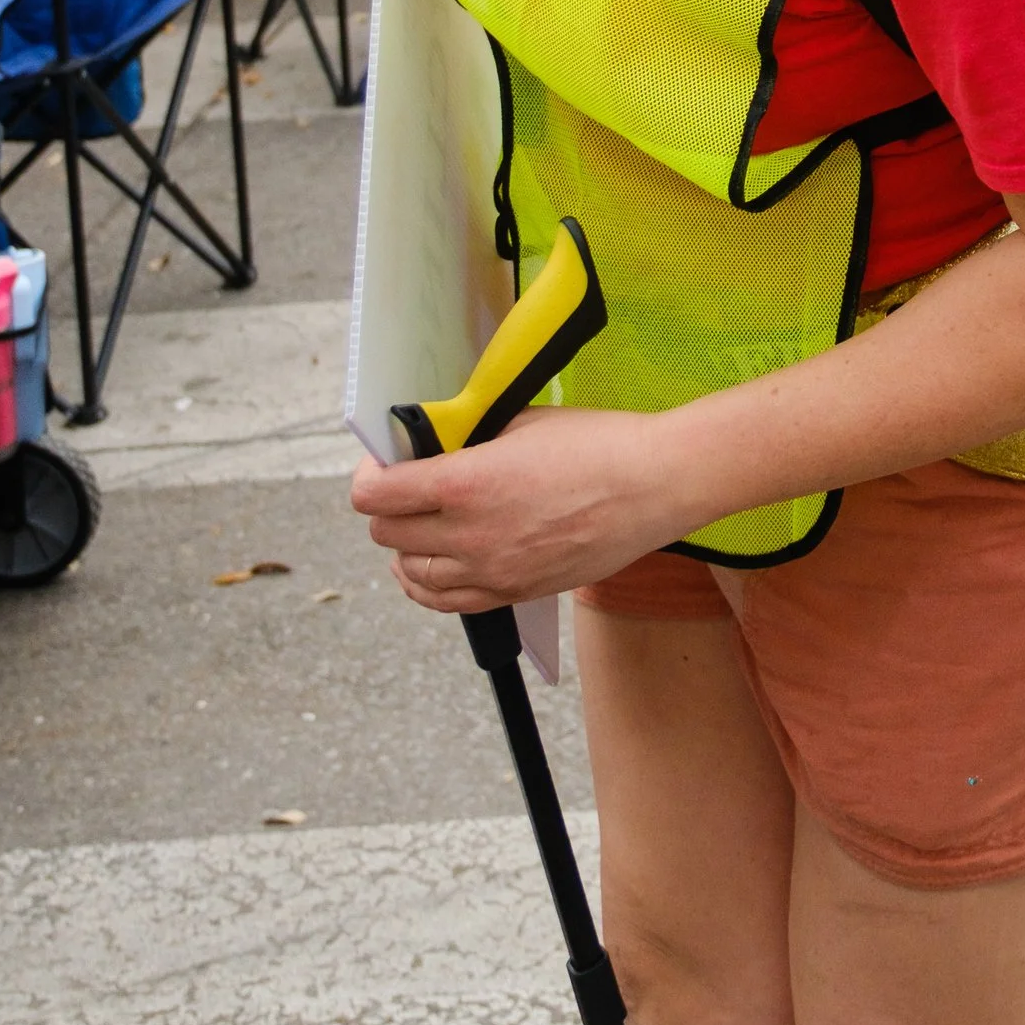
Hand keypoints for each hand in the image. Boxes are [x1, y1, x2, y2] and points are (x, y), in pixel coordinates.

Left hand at [349, 404, 685, 610]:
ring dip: (406, 547)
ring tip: (420, 526)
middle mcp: (470, 535)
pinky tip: (431, 566)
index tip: (381, 464)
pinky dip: (427, 584)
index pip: (376, 496)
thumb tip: (430, 445)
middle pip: (386, 534)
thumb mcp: (519, 422)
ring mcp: (492, 571)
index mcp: (466, 484)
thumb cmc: (597, 444)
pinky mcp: (514, 593)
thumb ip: (466, 438)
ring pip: (410, 573)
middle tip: (405, 488)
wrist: (655, 485)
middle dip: (388, 507)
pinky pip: (446, 601)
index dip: (369, 476)